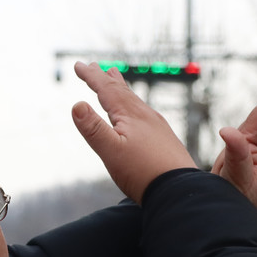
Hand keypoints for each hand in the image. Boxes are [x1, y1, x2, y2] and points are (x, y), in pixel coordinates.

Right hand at [71, 61, 194, 202]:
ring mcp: (157, 126)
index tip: (78, 65)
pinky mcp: (165, 138)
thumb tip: (76, 105)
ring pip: (135, 100)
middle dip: (105, 78)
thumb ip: (93, 129)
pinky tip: (137, 113)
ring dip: (121, 88)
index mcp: (131, 115)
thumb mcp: (112, 152)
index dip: (91, 77)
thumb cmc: (144, 174)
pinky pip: (144, 113)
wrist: (181, 191)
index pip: (107, 89)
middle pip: (122, 91)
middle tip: (94, 66)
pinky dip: (133, 104)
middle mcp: (146, 115)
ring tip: (115, 78)